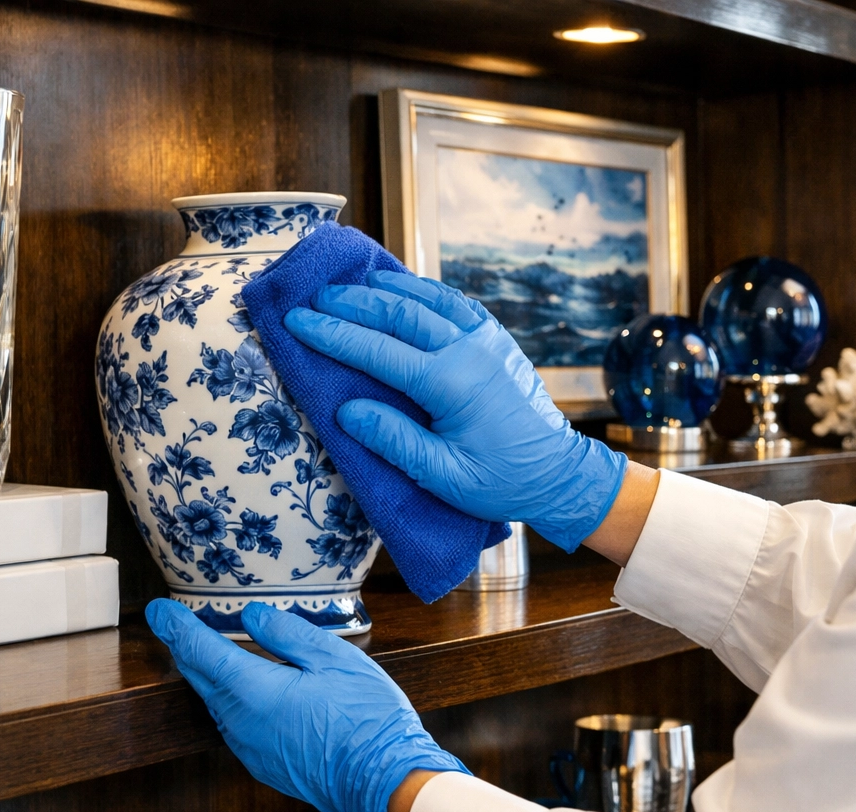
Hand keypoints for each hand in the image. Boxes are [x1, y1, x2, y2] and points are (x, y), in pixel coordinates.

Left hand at [146, 598, 468, 811]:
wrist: (384, 783)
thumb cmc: (366, 719)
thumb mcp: (333, 658)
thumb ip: (286, 633)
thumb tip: (251, 618)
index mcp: (252, 691)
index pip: (199, 651)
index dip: (175, 627)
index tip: (157, 611)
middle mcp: (240, 723)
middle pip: (201, 679)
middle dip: (186, 649)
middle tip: (176, 626)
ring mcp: (251, 749)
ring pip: (218, 703)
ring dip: (211, 676)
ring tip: (211, 652)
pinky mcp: (266, 764)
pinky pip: (237, 725)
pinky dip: (233, 700)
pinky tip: (251, 690)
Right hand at [283, 272, 627, 552]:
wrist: (558, 473)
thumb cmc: (500, 482)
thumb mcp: (443, 476)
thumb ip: (394, 442)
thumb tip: (346, 412)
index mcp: (451, 384)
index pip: (378, 350)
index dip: (332, 335)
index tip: (297, 322)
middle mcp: (470, 350)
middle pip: (399, 313)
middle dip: (351, 303)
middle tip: (313, 298)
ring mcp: (487, 339)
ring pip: (427, 299)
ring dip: (385, 289)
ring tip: (348, 285)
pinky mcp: (497, 339)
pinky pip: (454, 303)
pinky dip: (422, 291)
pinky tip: (400, 289)